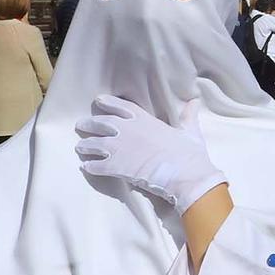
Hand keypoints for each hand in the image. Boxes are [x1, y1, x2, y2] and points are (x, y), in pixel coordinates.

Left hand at [74, 96, 227, 213]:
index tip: (98, 100)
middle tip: (81, 124)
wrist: (184, 174)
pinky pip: (96, 166)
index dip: (108, 103)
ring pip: (94, 144)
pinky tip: (85, 167)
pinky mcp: (116, 167)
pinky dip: (89, 166)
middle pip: (101, 123)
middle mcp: (128, 130)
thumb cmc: (189, 153)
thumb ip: (188, 116)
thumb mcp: (190, 130)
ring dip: (85, 145)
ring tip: (79, 147)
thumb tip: (195, 101)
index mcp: (145, 120)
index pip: (121, 106)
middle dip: (89, 123)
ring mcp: (119, 148)